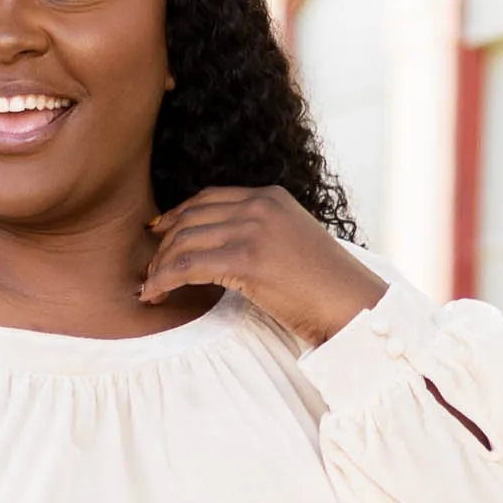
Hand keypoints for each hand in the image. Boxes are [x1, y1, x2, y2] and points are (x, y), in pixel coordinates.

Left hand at [142, 187, 387, 347]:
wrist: (352, 305)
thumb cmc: (325, 289)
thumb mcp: (291, 246)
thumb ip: (260, 237)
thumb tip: (224, 254)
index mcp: (270, 197)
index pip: (208, 198)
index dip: (176, 216)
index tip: (157, 236)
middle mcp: (259, 205)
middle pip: (191, 217)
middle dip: (163, 245)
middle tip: (150, 271)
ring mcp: (253, 229)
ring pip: (184, 240)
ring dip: (159, 266)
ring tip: (150, 288)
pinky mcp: (246, 259)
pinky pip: (188, 265)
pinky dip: (164, 280)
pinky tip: (155, 294)